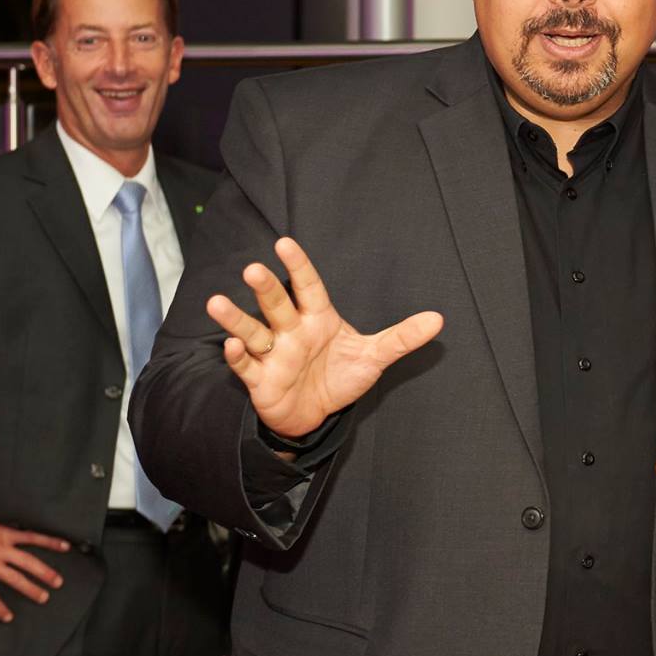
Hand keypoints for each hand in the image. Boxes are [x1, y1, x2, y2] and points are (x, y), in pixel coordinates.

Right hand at [0, 519, 70, 622]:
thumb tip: (9, 534)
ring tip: (43, 597)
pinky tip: (7, 617)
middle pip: (29, 562)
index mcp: (4, 535)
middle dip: (45, 572)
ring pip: (15, 579)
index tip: (66, 547)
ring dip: (31, 589)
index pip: (33, 537)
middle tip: (58, 582)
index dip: (51, 542)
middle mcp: (1, 551)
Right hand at [207, 236, 444, 441]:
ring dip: (236, 320)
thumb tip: (439, 320)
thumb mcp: (375, 357)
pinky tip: (233, 347)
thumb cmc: (340, 376)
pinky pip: (247, 367)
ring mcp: (273, 355)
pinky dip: (238, 358)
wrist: (317, 413)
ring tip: (217, 303)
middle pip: (276, 305)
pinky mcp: (261, 381)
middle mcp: (291, 331)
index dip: (298, 266)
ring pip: (252, 332)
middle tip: (253, 269)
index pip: (307, 287)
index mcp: (317, 319)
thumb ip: (402, 338)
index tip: (285, 243)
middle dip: (265, 289)